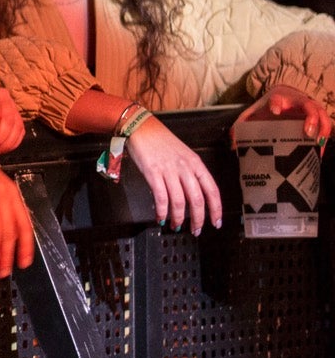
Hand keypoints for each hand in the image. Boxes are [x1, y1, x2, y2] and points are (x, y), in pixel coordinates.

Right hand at [124, 116, 222, 233]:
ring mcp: (169, 170)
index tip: (216, 222)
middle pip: (197, 200)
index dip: (216, 209)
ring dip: (179, 218)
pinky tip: (161, 217)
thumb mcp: (182, 154)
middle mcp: (185, 168)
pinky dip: (162, 211)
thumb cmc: (160, 140)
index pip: (212, 190)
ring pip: (179, 201)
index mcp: (195, 163)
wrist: (141, 127)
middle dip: (198, 219)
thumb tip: (191, 195)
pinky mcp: (153, 172)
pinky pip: (161, 197)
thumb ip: (189, 172)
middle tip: (196, 230)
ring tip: (176, 226)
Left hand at [231, 84, 331, 146]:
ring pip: (322, 114)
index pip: (277, 98)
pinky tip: (320, 151)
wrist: (283, 96)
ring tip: (318, 143)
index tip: (274, 110)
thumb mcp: (254, 113)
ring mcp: (310, 108)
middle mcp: (297, 101)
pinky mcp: (318, 117)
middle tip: (307, 132)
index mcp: (278, 98)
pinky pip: (326, 126)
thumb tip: (232, 144)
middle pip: (308, 105)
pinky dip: (325, 137)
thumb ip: (242, 125)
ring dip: (322, 128)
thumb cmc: (267, 107)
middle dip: (310, 118)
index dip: (276, 103)